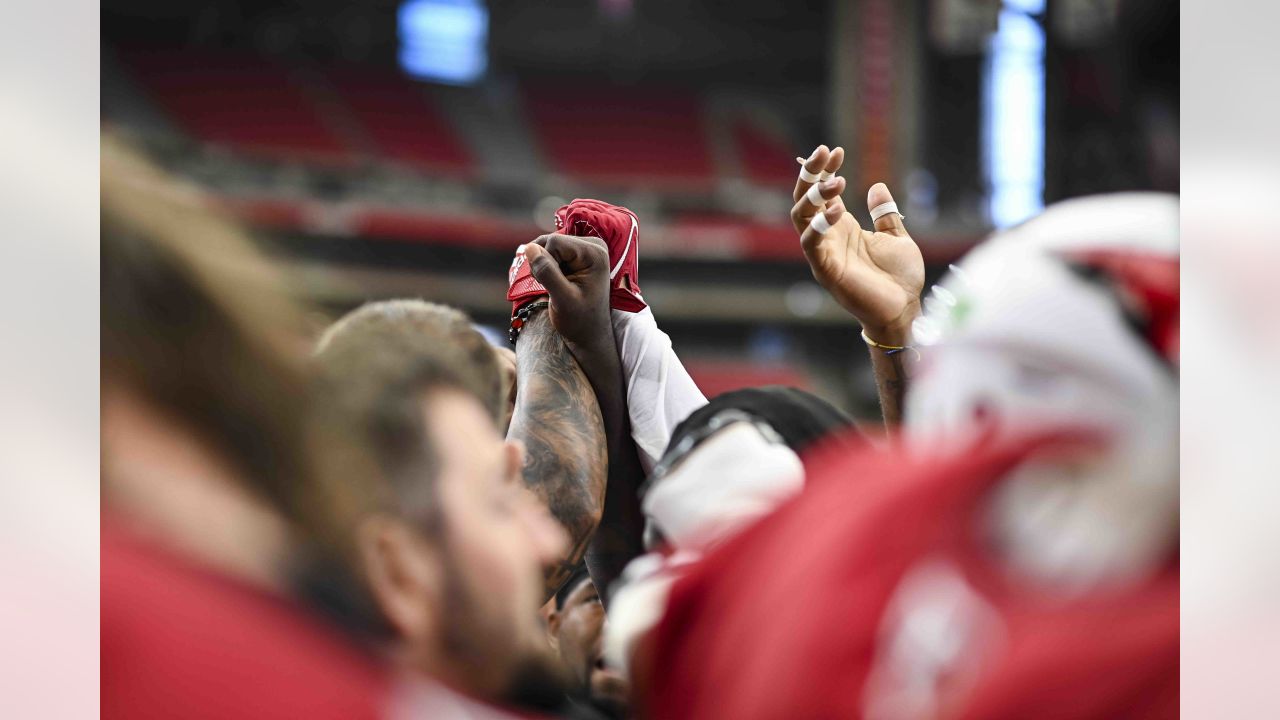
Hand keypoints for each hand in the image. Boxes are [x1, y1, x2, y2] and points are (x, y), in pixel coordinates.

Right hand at [524, 234, 612, 351]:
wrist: (588, 333)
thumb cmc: (579, 321)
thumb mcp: (562, 299)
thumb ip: (547, 273)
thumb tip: (529, 248)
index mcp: (595, 253)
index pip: (555, 242)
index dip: (545, 262)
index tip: (555, 286)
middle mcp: (593, 245)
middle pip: (550, 241)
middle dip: (544, 263)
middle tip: (554, 287)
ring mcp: (585, 248)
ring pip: (547, 245)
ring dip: (543, 265)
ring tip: (555, 285)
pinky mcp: (576, 253)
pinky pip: (549, 250)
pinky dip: (545, 266)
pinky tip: (556, 281)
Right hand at [790, 145, 924, 344]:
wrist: (904, 309)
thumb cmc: (900, 279)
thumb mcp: (897, 238)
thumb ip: (885, 214)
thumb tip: (877, 186)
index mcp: (842, 227)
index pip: (823, 193)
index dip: (824, 170)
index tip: (834, 150)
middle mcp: (828, 237)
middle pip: (804, 200)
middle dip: (810, 174)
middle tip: (823, 152)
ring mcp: (824, 253)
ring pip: (801, 218)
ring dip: (813, 196)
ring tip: (835, 182)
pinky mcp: (826, 270)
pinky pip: (811, 244)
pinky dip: (818, 225)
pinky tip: (837, 209)